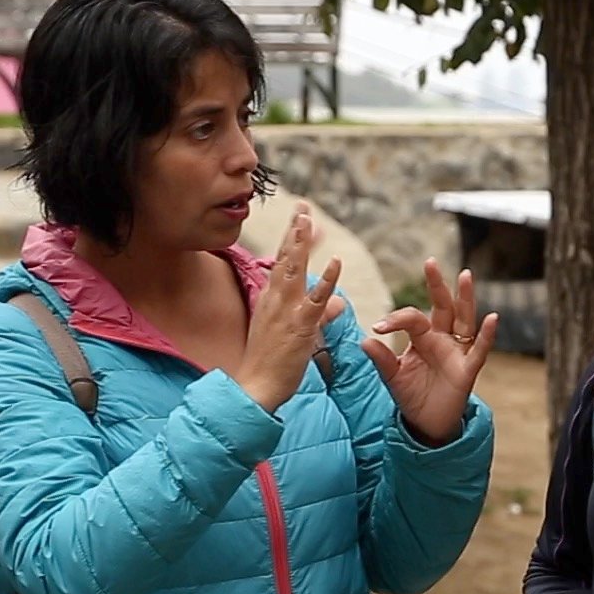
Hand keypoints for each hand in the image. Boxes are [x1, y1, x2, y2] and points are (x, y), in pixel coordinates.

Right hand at [232, 203, 342, 412]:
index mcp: (272, 299)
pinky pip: (316, 300)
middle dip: (295, 231)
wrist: (254, 388)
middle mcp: (276, 299)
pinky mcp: (300, 326)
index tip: (300, 216)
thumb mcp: (297, 334)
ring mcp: (287, 311)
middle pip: (286, 258)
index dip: (292, 238)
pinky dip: (326, 280)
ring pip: (295, 271)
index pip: (282, 261)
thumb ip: (321, 314)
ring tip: (309, 220)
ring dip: (303, 245)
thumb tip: (339, 302)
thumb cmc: (271, 364)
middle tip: (302, 205)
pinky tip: (335, 263)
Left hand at [365, 259, 497, 445]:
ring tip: (465, 275)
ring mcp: (457, 352)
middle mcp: (442, 339)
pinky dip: (487, 335)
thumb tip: (365, 339)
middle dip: (437, 285)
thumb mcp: (392, 376)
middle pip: (442, 306)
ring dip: (465, 298)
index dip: (395, 320)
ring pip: (464, 319)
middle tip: (430, 262)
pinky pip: (480, 350)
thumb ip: (381, 358)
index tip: (378, 328)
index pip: (412, 318)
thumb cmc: (412, 395)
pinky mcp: (467, 370)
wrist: (426, 424)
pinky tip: (492, 318)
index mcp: (423, 337)